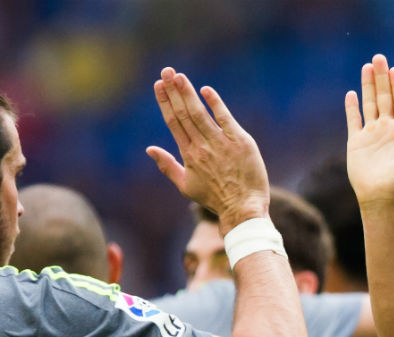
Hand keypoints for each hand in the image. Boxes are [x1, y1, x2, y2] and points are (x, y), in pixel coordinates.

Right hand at [146, 68, 268, 231]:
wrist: (243, 208)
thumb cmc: (214, 199)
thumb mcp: (186, 186)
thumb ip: (167, 166)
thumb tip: (149, 149)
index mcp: (188, 155)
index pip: (173, 123)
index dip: (165, 102)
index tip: (159, 85)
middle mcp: (202, 147)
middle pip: (184, 114)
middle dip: (174, 91)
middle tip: (166, 71)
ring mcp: (221, 143)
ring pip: (200, 113)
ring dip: (188, 93)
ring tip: (179, 76)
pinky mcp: (240, 142)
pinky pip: (225, 118)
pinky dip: (215, 103)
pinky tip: (206, 90)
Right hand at [345, 54, 393, 207]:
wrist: (382, 198)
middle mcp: (388, 129)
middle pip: (385, 97)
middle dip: (382, 78)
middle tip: (378, 57)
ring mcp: (372, 134)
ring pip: (370, 104)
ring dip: (368, 86)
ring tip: (367, 67)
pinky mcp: (356, 142)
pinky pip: (354, 120)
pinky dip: (352, 107)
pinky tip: (352, 93)